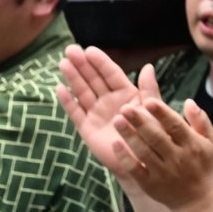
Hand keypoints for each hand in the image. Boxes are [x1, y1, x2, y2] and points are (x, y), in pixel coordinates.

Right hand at [58, 47, 160, 179]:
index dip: (100, 62)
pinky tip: (60, 89)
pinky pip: (76, 112)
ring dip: (73, 78)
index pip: (111, 74)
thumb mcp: (152, 110)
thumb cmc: (151, 135)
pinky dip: (68, 102)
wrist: (142, 161)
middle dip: (82, 65)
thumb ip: (149, 89)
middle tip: (70, 50)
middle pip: (93, 79)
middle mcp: (109, 101)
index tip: (89, 50)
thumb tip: (148, 66)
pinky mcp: (87, 128)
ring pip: (82, 92)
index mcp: (125, 93)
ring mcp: (97, 113)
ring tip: (63, 63)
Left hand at [113, 94, 212, 210]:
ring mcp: (163, 172)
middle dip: (140, 122)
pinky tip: (115, 144)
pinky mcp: (150, 184)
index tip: (148, 101)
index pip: (175, 126)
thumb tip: (189, 101)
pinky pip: (135, 170)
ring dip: (129, 136)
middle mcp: (177, 158)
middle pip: (156, 137)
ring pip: (143, 152)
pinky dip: (124, 157)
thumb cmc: (201, 164)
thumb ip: (201, 120)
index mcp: (192, 144)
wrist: (196, 200)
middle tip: (125, 108)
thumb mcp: (210, 141)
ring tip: (117, 121)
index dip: (161, 113)